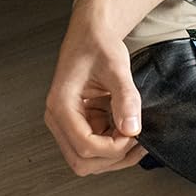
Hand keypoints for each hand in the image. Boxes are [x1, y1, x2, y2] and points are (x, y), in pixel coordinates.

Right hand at [45, 19, 146, 175]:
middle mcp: (58, 118)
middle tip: (136, 138)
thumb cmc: (96, 44)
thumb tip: (132, 129)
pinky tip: (127, 129)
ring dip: (114, 155)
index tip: (133, 134)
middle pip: (82, 161)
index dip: (112, 147)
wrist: (91, 34)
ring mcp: (68, 124)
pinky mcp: (79, 124)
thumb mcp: (116, 67)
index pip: (84, 145)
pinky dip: (114, 146)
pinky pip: (96, 148)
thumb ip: (125, 98)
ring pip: (88, 160)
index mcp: (60, 104)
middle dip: (113, 157)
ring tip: (135, 135)